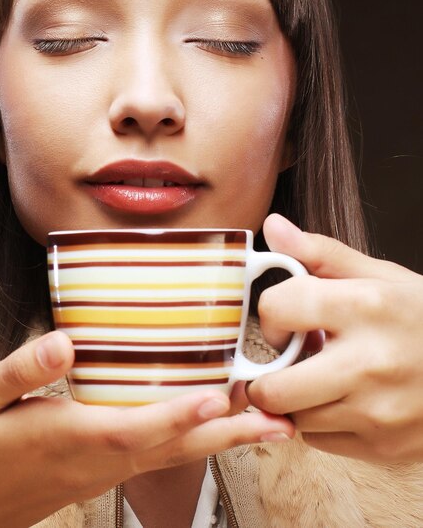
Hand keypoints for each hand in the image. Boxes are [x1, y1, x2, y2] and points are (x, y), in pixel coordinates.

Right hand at [0, 331, 292, 527]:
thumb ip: (17, 371)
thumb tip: (61, 341)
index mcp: (68, 437)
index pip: (134, 427)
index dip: (179, 414)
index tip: (221, 397)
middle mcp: (97, 457)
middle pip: (172, 447)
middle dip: (227, 432)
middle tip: (280, 418)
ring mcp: (103, 469)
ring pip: (174, 455)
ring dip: (222, 439)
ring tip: (268, 424)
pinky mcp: (102, 469)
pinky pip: (159, 456)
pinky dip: (194, 441)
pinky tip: (213, 426)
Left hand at [247, 213, 422, 462]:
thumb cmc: (422, 316)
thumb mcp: (379, 275)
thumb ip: (319, 253)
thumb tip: (272, 226)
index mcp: (365, 307)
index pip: (276, 308)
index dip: (271, 313)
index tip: (286, 319)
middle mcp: (370, 363)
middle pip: (272, 389)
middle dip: (266, 375)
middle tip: (286, 360)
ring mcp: (379, 413)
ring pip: (293, 417)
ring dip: (297, 398)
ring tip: (324, 376)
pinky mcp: (386, 447)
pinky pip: (319, 441)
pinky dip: (322, 422)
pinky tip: (345, 399)